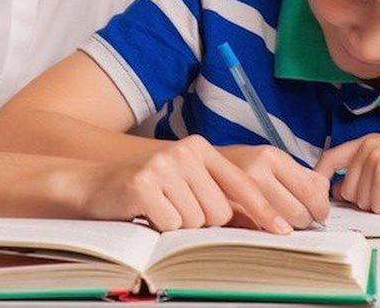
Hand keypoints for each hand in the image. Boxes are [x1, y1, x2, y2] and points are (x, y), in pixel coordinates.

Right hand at [73, 135, 298, 233]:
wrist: (95, 185)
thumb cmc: (149, 191)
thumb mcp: (186, 181)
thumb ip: (217, 191)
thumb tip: (265, 218)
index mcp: (200, 148)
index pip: (241, 183)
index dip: (263, 210)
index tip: (284, 231)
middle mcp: (185, 152)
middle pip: (220, 211)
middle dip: (203, 221)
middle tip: (178, 210)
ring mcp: (164, 166)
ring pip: (197, 220)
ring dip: (181, 225)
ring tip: (162, 209)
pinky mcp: (144, 184)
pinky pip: (171, 224)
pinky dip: (161, 227)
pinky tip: (148, 213)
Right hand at [219, 145, 329, 229]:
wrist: (196, 165)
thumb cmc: (238, 165)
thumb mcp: (269, 159)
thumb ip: (299, 174)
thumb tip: (324, 189)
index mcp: (269, 156)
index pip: (309, 191)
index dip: (319, 208)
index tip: (319, 214)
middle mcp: (254, 170)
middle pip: (297, 212)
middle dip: (303, 222)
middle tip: (297, 219)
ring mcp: (237, 191)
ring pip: (281, 227)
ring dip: (285, 229)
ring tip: (278, 221)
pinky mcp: (225, 209)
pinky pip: (258, 232)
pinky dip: (264, 234)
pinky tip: (259, 225)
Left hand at [314, 134, 379, 213]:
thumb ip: (363, 174)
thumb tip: (337, 192)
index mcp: (366, 143)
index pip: (331, 158)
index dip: (321, 177)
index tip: (319, 191)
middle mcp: (367, 147)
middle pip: (347, 192)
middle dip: (370, 199)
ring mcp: (375, 159)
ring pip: (363, 202)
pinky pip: (379, 208)